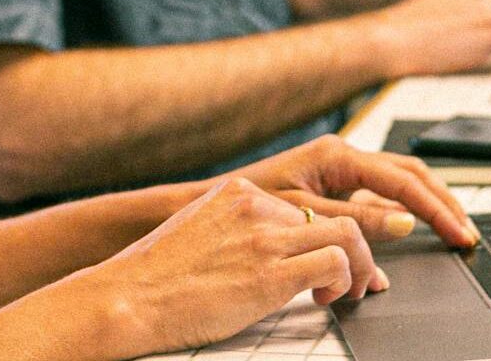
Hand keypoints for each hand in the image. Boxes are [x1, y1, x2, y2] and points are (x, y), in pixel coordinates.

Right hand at [65, 177, 380, 356]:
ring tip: (353, 289)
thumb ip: (235, 229)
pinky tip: (327, 299)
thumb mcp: (200, 231)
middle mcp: (256, 206)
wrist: (129, 296)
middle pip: (333, 214)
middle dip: (356, 248)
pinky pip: (336, 264)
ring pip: (347, 234)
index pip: (305, 204)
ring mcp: (265, 238)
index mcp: (238, 192)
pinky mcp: (270, 273)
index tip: (336, 256)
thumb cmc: (155, 277)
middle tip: (359, 278)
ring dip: (361, 265)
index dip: (326, 234)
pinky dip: (345, 282)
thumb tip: (263, 251)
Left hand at [226, 134, 478, 247]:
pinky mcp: (337, 186)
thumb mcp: (306, 214)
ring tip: (453, 229)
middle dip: (443, 202)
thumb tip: (404, 224)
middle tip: (466, 232)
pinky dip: (401, 216)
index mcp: (338, 157)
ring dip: (427, 206)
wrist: (215, 203)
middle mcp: (344, 157)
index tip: (458, 232)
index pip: (403, 182)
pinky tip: (414, 235)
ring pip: (399, 184)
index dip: (435, 209)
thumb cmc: (250, 204)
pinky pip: (379, 198)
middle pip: (411, 174)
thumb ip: (357, 220)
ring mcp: (343, 171)